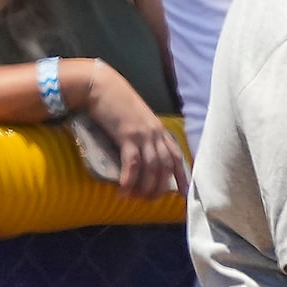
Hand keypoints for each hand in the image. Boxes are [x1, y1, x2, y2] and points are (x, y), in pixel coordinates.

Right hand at [72, 60, 190, 200]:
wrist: (102, 86)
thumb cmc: (115, 102)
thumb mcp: (135, 120)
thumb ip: (141, 135)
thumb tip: (139, 154)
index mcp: (159, 130)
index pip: (176, 156)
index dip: (182, 176)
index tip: (184, 194)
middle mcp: (156, 133)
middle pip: (165, 166)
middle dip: (159, 187)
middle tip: (148, 201)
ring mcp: (143, 134)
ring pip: (151, 168)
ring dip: (144, 187)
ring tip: (135, 199)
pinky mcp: (128, 135)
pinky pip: (133, 163)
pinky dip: (129, 179)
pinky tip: (123, 191)